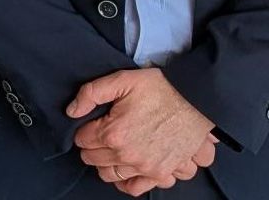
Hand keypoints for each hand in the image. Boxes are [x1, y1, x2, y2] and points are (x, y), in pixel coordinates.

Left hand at [67, 68, 216, 194]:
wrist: (196, 99)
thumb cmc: (162, 88)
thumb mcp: (124, 79)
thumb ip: (92, 92)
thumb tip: (72, 111)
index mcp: (114, 132)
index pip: (83, 139)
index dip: (85, 128)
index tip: (93, 122)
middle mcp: (127, 155)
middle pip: (94, 160)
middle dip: (93, 146)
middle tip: (102, 133)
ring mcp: (144, 168)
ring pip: (110, 176)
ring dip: (107, 164)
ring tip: (114, 149)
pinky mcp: (160, 174)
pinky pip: (135, 188)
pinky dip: (128, 181)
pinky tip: (128, 168)